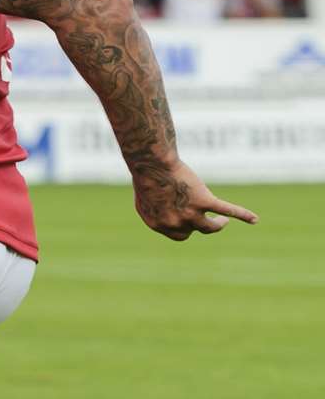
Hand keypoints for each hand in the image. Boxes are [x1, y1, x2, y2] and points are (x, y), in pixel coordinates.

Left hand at [133, 158, 256, 239]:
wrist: (152, 164)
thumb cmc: (146, 178)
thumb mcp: (143, 201)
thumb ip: (154, 212)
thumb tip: (163, 216)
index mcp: (159, 225)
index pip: (179, 234)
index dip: (186, 228)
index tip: (190, 221)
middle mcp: (175, 223)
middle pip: (195, 230)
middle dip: (200, 225)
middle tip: (208, 218)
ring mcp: (191, 213)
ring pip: (211, 227)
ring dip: (219, 224)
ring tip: (223, 221)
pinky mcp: (205, 201)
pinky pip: (228, 210)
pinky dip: (243, 214)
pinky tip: (254, 219)